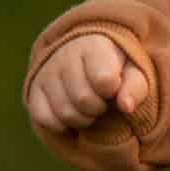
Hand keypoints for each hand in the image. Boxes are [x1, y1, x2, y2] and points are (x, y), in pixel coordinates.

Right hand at [26, 34, 147, 132]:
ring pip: (65, 113)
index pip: (104, 80)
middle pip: (84, 100)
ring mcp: (46, 73)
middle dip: (99, 107)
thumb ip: (136, 87)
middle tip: (102, 100)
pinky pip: (45, 119)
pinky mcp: (33, 90)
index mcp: (94, 45)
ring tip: (89, 107)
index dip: (113, 90)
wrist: (87, 60)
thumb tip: (127, 106)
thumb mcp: (134, 73)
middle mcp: (65, 55)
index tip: (114, 85)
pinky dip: (62, 125)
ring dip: (83, 119)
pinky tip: (72, 113)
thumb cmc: (117, 68)